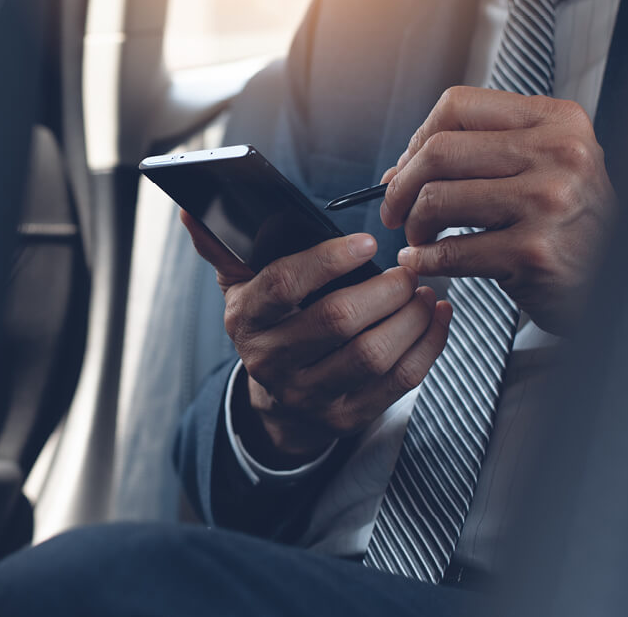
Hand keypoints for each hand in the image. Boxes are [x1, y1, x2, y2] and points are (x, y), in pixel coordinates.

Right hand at [181, 211, 451, 466]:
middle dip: (384, 290)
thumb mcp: (241, 286)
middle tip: (408, 268)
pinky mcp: (345, 418)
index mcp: (247, 319)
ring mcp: (309, 394)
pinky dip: (427, 346)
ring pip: (372, 355)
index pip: (283, 285)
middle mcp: (272, 359)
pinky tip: (435, 318)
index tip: (366, 243)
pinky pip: (398, 383)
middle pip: (337, 322)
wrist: (277, 402)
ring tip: (423, 291)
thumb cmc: (269, 325)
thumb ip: (223, 246)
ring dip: (409, 319)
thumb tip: (191, 210)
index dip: (327, 261)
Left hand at [379, 86, 616, 333]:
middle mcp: (560, 154)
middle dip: (402, 185)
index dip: (418, 137)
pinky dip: (423, 259)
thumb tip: (400, 167)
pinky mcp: (534, 252)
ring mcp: (549, 203)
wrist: (619, 284)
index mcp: (558, 121)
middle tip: (395, 209)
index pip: (458, 105)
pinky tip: (424, 262)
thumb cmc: (571, 223)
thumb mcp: (546, 166)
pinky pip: (450, 251)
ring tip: (419, 237)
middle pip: (439, 150)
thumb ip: (483, 153)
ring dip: (413, 223)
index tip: (406, 166)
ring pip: (438, 198)